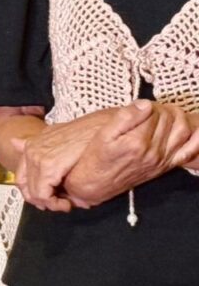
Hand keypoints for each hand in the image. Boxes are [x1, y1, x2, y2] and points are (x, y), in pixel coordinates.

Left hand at [12, 108, 116, 211]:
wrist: (100, 129)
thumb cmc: (84, 134)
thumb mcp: (55, 135)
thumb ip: (36, 142)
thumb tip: (14, 142)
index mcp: (31, 146)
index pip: (22, 177)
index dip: (32, 191)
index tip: (48, 198)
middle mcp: (31, 151)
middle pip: (25, 186)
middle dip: (40, 200)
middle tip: (57, 203)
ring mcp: (37, 158)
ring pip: (34, 193)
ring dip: (49, 203)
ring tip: (65, 203)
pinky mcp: (48, 166)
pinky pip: (43, 194)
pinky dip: (54, 203)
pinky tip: (67, 203)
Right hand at [64, 100, 198, 206]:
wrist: (96, 182)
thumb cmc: (97, 157)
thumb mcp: (103, 134)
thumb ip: (124, 118)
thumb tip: (144, 104)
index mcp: (137, 141)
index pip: (154, 112)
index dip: (148, 104)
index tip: (140, 105)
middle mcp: (153, 152)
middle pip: (170, 119)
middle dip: (162, 108)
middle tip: (150, 109)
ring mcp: (162, 160)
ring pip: (183, 130)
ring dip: (178, 117)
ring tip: (165, 114)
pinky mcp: (165, 166)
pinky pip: (189, 151)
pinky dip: (195, 138)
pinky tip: (190, 130)